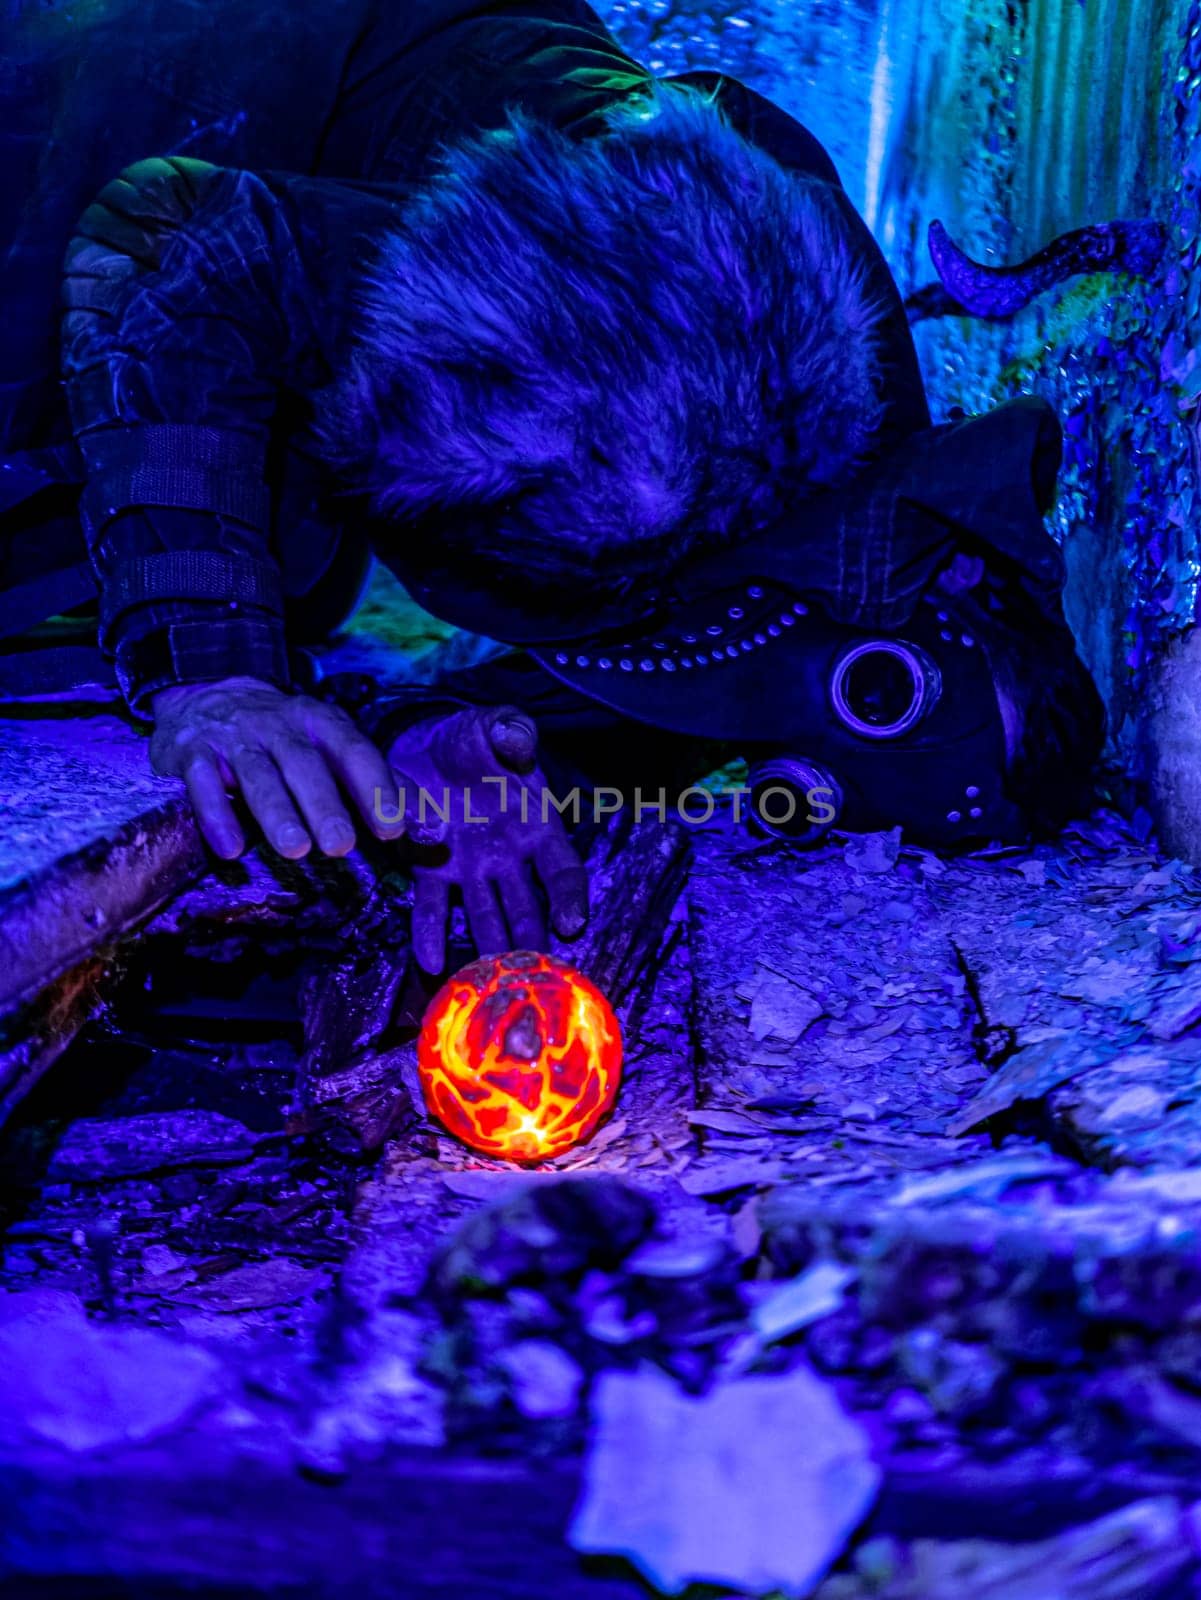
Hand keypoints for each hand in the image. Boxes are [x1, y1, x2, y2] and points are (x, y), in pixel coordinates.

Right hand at [150, 676, 405, 860]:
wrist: (201, 699)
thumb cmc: (281, 737)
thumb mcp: (328, 748)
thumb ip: (375, 785)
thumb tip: (430, 827)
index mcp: (319, 721)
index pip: (353, 750)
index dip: (374, 788)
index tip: (393, 829)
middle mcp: (276, 724)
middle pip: (304, 763)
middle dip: (324, 804)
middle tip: (342, 846)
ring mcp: (232, 736)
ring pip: (257, 773)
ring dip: (276, 813)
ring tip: (296, 850)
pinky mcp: (190, 752)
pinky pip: (202, 783)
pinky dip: (216, 815)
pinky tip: (231, 849)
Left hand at [390, 705, 588, 972]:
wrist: (426, 740)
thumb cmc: (475, 737)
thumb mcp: (496, 724)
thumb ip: (513, 731)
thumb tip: (520, 745)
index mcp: (535, 827)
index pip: (563, 870)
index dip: (570, 898)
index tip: (571, 925)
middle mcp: (508, 858)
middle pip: (525, 908)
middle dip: (528, 940)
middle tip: (528, 974)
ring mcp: (470, 869)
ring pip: (484, 916)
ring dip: (486, 946)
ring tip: (486, 977)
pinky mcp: (429, 869)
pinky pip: (432, 906)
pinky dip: (430, 933)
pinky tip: (430, 961)